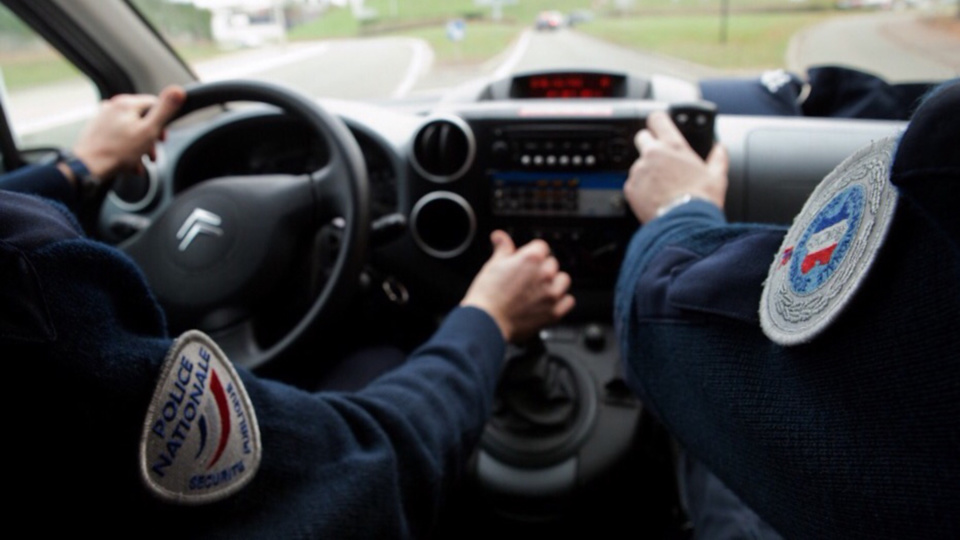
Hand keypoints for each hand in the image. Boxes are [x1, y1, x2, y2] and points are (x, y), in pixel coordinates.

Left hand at [70, 85, 185, 180]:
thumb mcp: (149, 131)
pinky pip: (118, 137)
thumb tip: (178, 91)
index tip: (163, 138)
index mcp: (126, 103)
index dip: (163, 122)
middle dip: (150, 138)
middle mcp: (112, 106)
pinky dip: (126, 148)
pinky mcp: (96, 130)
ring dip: (139, 146)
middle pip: (142, 118)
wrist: (87, 167)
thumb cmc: (118, 152)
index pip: (154, 104)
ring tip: (140, 161)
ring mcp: (102, 118)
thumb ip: (164, 110)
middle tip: (152, 153)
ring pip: (130, 129)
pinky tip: (128, 162)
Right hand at [461, 230, 574, 342]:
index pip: (541, 246)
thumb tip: (500, 236)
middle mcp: (545, 274)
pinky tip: (547, 302)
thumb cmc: (487, 295)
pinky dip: (561, 301)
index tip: (525, 261)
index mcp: (531, 258)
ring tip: (538, 290)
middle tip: (526, 278)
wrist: (486, 323)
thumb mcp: (493, 265)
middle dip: (541, 268)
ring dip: (554, 283)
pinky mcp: (554, 312)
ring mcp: (551, 294)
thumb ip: (502, 248)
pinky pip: (568, 301)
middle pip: (552, 263)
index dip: (531, 253)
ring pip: (563, 280)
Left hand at [623, 111, 728, 223]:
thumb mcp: (716, 177)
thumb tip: (720, 149)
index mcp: (674, 146)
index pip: (657, 119)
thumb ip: (718, 158)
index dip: (657, 122)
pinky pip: (633, 183)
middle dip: (648, 144)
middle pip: (641, 137)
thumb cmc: (700, 201)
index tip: (659, 127)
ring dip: (646, 171)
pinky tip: (654, 198)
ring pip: (637, 163)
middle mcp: (653, 154)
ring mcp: (639, 170)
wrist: (684, 225)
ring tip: (661, 187)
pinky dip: (640, 189)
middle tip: (660, 160)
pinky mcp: (630, 188)